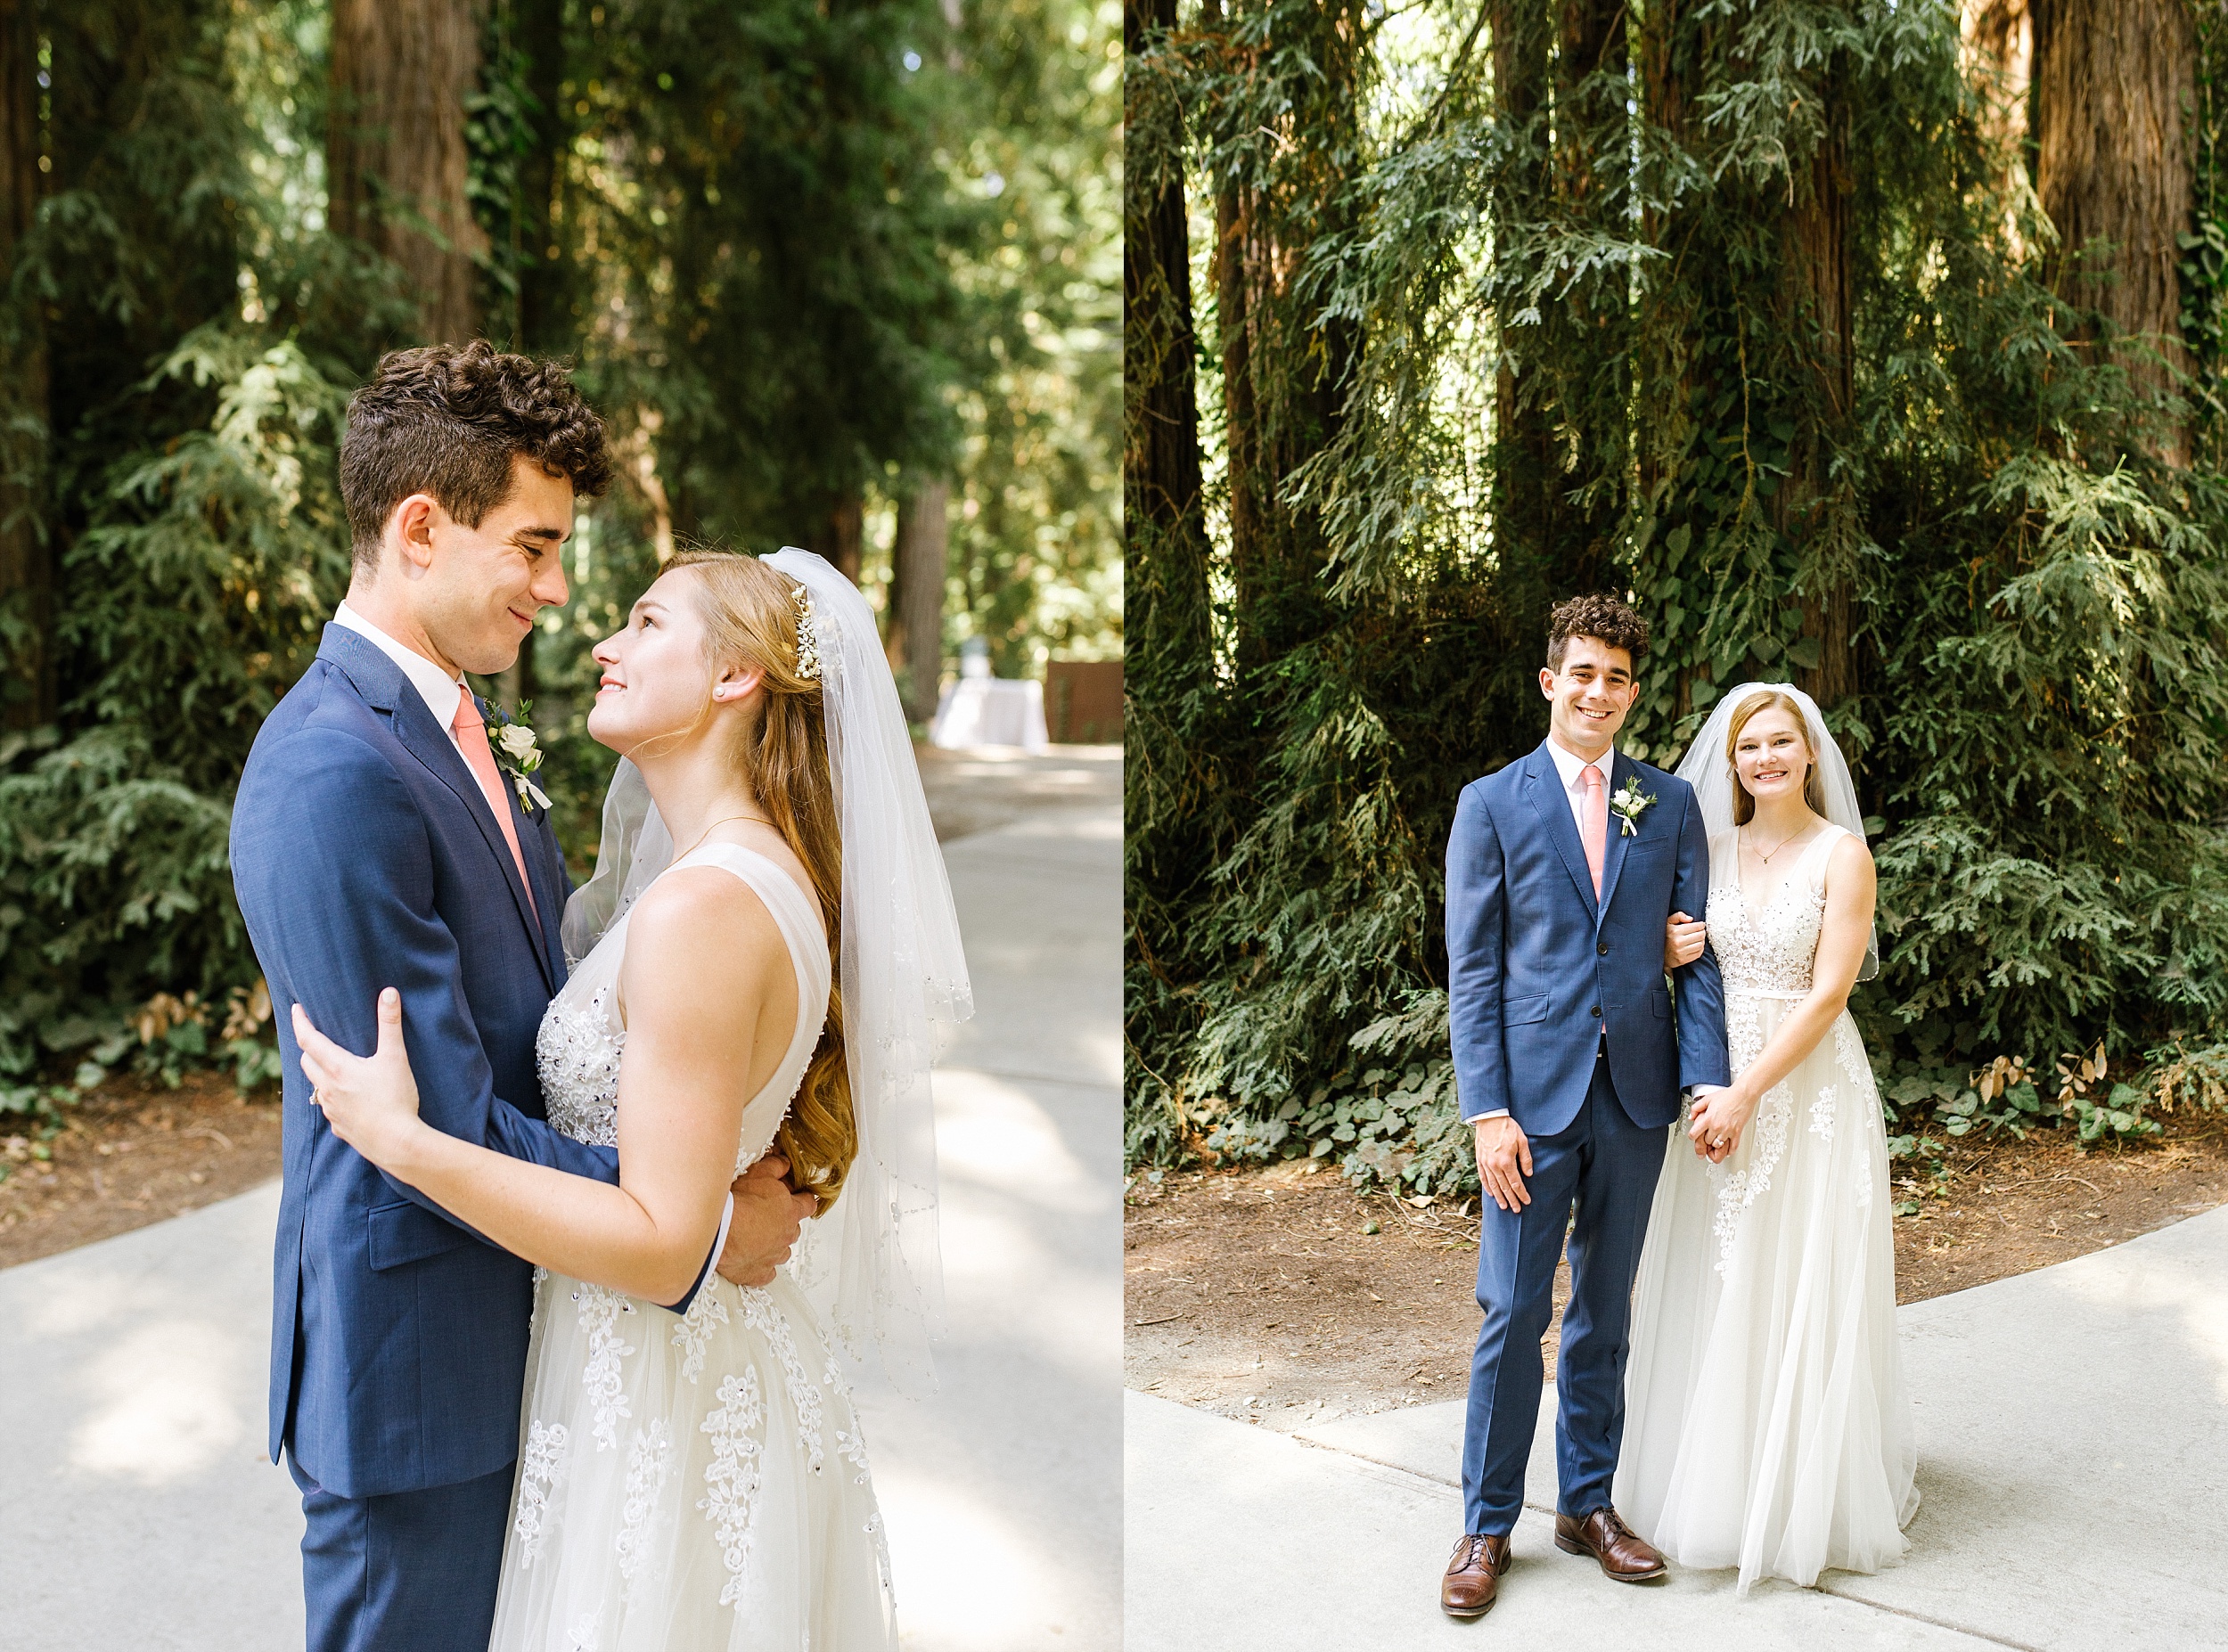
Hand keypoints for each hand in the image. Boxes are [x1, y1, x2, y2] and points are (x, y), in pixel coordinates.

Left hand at [293, 991, 424, 1168]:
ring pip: (316, 1086)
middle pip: (306, 1062)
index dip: (300, 1022)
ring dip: (319, 1073)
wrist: (396, 1143)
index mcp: (337, 1068)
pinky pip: (329, 1107)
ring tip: (332, 1066)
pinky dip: (332, 1097)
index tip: (296, 1009)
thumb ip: (390, 1024)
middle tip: (316, 1037)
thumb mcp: (395, 1057)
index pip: (309, 1039)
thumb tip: (388, 993)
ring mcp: (331, 1110)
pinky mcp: (339, 1127)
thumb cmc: (395, 1099)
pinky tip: (348, 1098)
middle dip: (309, 1047)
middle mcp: (327, 1088)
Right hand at [713, 1155, 819, 1286]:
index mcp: (791, 1211)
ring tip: (756, 1237)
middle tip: (767, 1216)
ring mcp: (774, 1256)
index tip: (801, 1198)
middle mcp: (787, 1235)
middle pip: (794, 1229)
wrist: (720, 1232)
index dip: (804, 1200)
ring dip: (774, 1245)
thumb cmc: (739, 1204)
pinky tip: (751, 1260)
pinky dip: (761, 1267)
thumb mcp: (759, 1174)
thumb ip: (776, 1167)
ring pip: (782, 1251)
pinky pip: (766, 1273)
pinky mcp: (759, 1273)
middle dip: (785, 1223)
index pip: (809, 1204)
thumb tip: (785, 1163)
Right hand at [1473, 1116, 1533, 1212]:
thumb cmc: (1508, 1127)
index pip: (1516, 1183)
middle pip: (1504, 1187)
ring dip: (1499, 1197)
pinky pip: (1483, 1177)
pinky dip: (1487, 1186)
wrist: (1489, 1117)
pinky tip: (1491, 1193)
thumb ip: (1526, 1159)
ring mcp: (1485, 1163)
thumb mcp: (1522, 1141)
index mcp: (1506, 1161)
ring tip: (1504, 1206)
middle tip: (1517, 1210)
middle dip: (1512, 1199)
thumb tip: (1528, 1174)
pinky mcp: (1480, 1159)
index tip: (1527, 1201)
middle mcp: (1494, 1165)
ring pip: (1493, 1184)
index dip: (1522, 1194)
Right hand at [1664, 910, 1706, 969]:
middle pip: (1700, 935)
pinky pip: (1698, 954)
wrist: (1654, 953)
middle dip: (1702, 932)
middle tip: (1700, 931)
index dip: (1701, 925)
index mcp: (1675, 931)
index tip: (1701, 925)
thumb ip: (1678, 916)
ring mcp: (1680, 952)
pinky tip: (1696, 946)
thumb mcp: (1667, 922)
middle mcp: (1678, 942)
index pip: (1696, 927)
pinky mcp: (1682, 960)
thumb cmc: (1663, 935)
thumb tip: (1691, 919)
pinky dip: (1700, 949)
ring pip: (1700, 945)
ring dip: (1701, 941)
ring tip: (1698, 938)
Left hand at [1686, 1084, 1748, 1162]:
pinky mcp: (1737, 1133)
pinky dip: (1730, 1150)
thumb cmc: (1727, 1096)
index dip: (1692, 1136)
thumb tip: (1691, 1117)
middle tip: (1708, 1135)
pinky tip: (1728, 1150)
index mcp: (1708, 1119)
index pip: (1694, 1133)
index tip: (1694, 1136)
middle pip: (1707, 1141)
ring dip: (1716, 1143)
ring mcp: (1727, 1131)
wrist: (1743, 1095)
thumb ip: (1696, 1108)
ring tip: (1717, 1139)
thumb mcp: (1707, 1099)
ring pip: (1718, 1145)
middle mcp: (1717, 1126)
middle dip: (1706, 1138)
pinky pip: (1733, 1147)